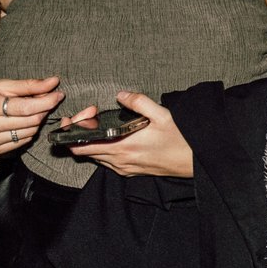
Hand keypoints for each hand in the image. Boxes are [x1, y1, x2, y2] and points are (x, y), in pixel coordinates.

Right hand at [0, 76, 61, 156]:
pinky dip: (29, 131)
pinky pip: (21, 142)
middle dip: (44, 110)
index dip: (47, 101)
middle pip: (30, 121)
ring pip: (29, 132)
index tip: (59, 94)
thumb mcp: (1, 86)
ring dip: (37, 120)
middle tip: (46, 100)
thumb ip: (28, 86)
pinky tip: (24, 121)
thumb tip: (54, 82)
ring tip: (33, 110)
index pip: (26, 108)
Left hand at [69, 91, 193, 177]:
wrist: (194, 161)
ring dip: (91, 143)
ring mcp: (123, 168)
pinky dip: (102, 150)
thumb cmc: (180, 139)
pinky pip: (106, 162)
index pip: (81, 144)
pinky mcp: (130, 172)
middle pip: (82, 151)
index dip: (73, 130)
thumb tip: (121, 95)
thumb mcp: (163, 115)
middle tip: (88, 118)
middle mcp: (119, 160)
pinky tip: (113, 139)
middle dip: (79, 134)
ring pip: (94, 157)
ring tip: (100, 126)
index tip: (80, 116)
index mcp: (122, 146)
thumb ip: (140, 103)